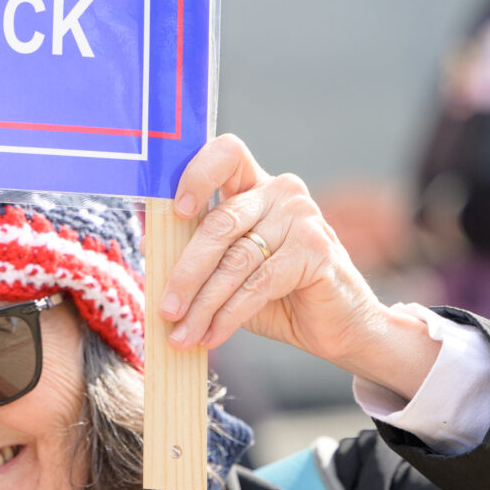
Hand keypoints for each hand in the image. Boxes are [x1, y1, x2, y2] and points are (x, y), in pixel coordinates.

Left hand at [160, 136, 438, 398]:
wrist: (339, 326)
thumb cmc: (281, 295)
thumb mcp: (231, 270)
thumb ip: (198, 249)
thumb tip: (150, 240)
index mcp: (257, 186)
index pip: (226, 154)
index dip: (196, 174)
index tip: (175, 211)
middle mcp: (281, 192)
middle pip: (220, 223)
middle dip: (185, 272)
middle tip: (166, 310)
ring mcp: (302, 217)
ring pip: (235, 260)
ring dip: (203, 305)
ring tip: (183, 335)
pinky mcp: (316, 249)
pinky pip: (258, 284)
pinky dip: (229, 315)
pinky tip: (213, 336)